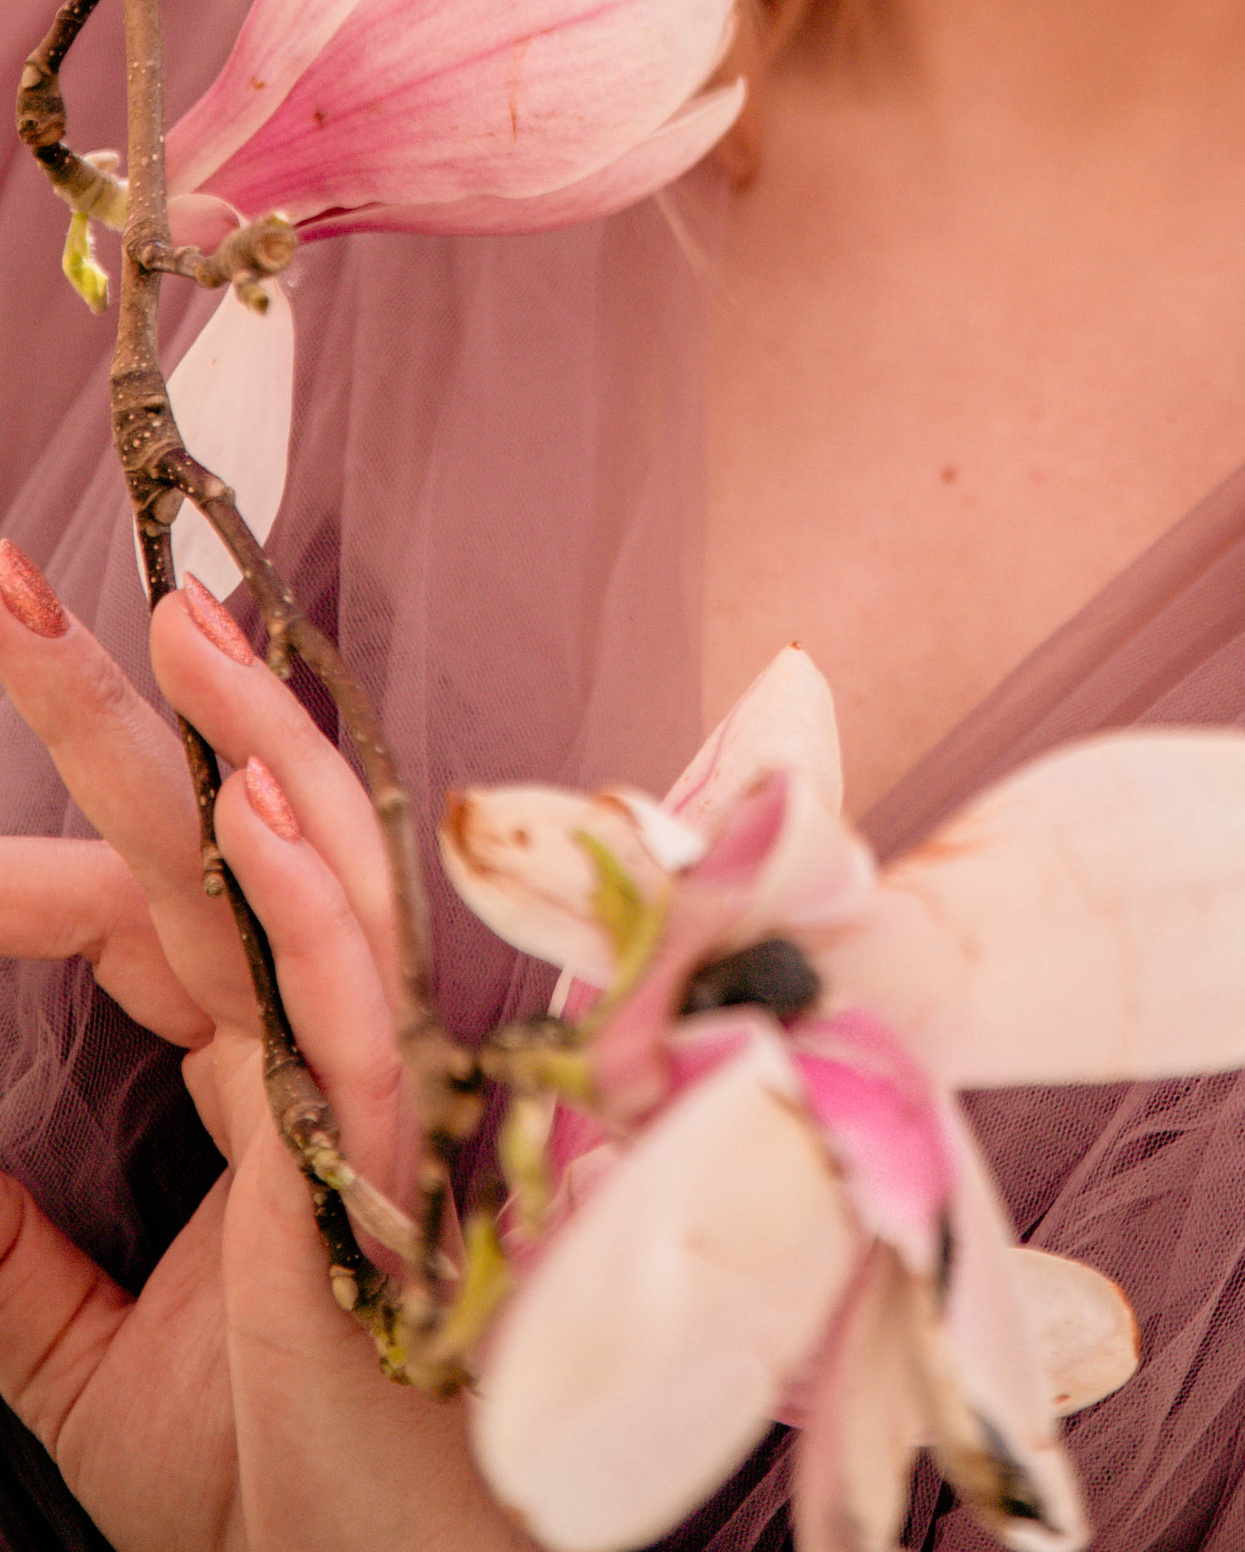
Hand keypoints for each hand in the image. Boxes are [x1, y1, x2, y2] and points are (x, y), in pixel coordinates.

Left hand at [0, 545, 525, 1551]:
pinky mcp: (400, 1158)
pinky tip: (238, 812)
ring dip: (240, 740)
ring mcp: (369, 1084)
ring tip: (167, 624)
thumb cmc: (274, 1484)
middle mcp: (318, 1045)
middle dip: (126, 707)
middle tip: (18, 587)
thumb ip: (1, 1250)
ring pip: (315, 869)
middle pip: (220, 834)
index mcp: (257, 1069)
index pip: (151, 901)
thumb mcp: (68, 1367)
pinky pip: (351, 1004)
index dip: (45, 837)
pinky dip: (299, 898)